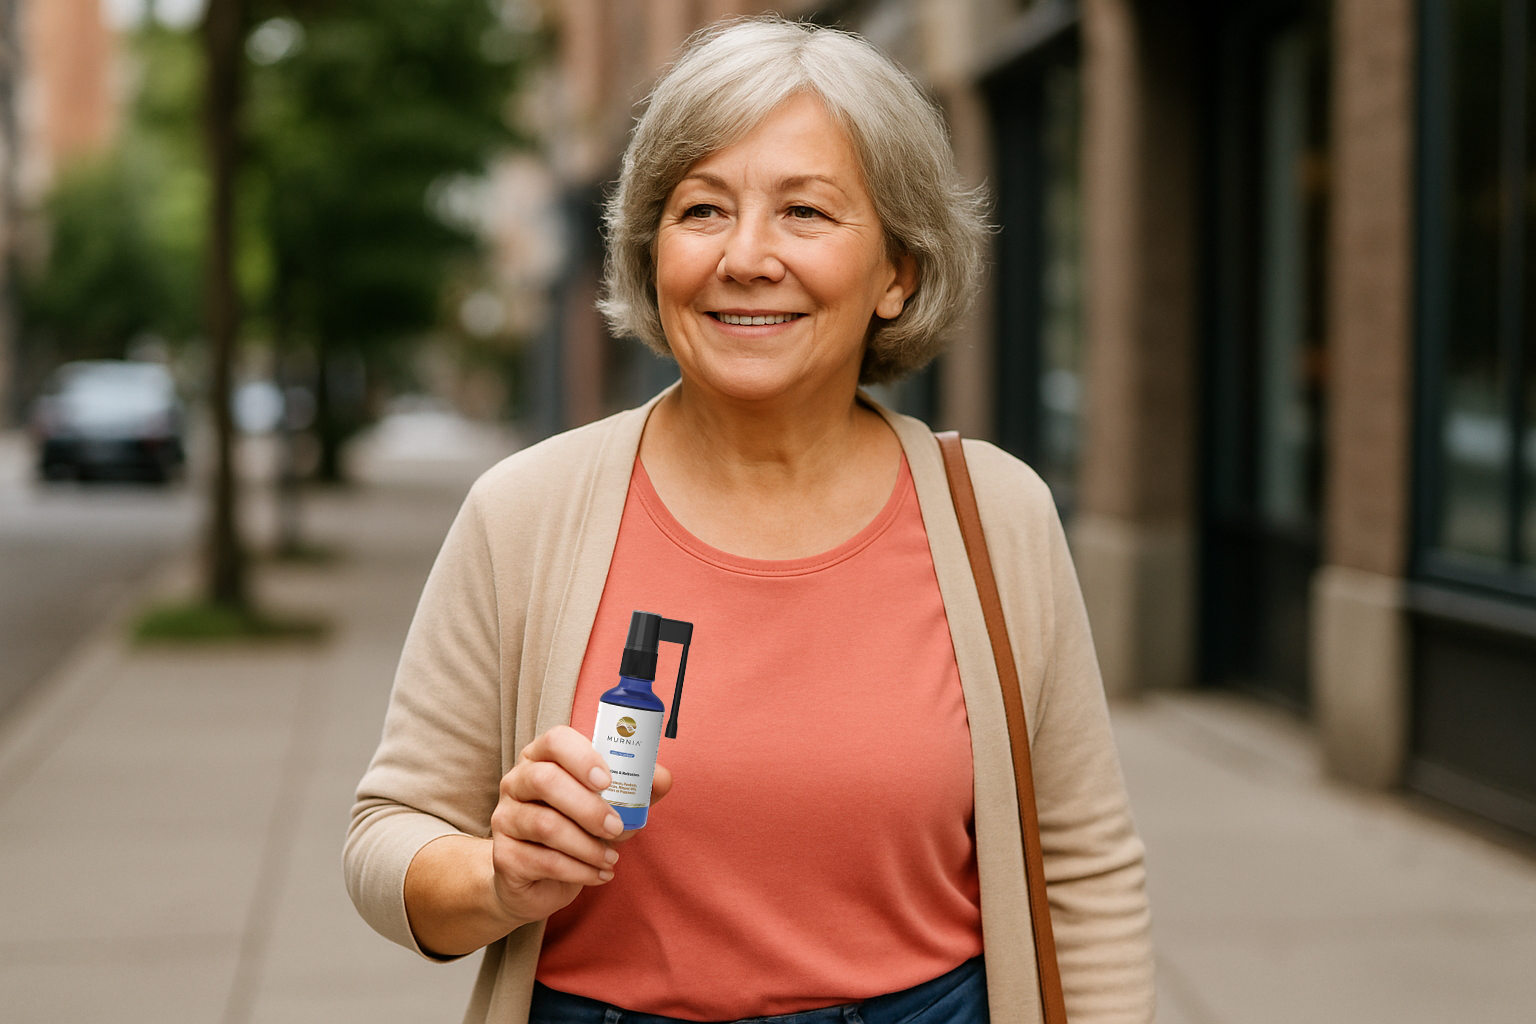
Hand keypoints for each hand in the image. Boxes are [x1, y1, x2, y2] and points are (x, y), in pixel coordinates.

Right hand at [404, 725, 672, 956]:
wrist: (538, 880)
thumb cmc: (578, 830)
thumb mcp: (610, 806)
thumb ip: (636, 790)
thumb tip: (662, 778)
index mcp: (543, 758)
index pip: (555, 740)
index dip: (582, 756)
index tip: (608, 781)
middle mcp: (517, 781)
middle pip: (546, 780)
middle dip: (588, 807)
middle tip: (617, 828)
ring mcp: (506, 817)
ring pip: (545, 825)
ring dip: (587, 845)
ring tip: (611, 859)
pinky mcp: (504, 855)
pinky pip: (543, 861)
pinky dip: (579, 871)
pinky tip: (598, 875)